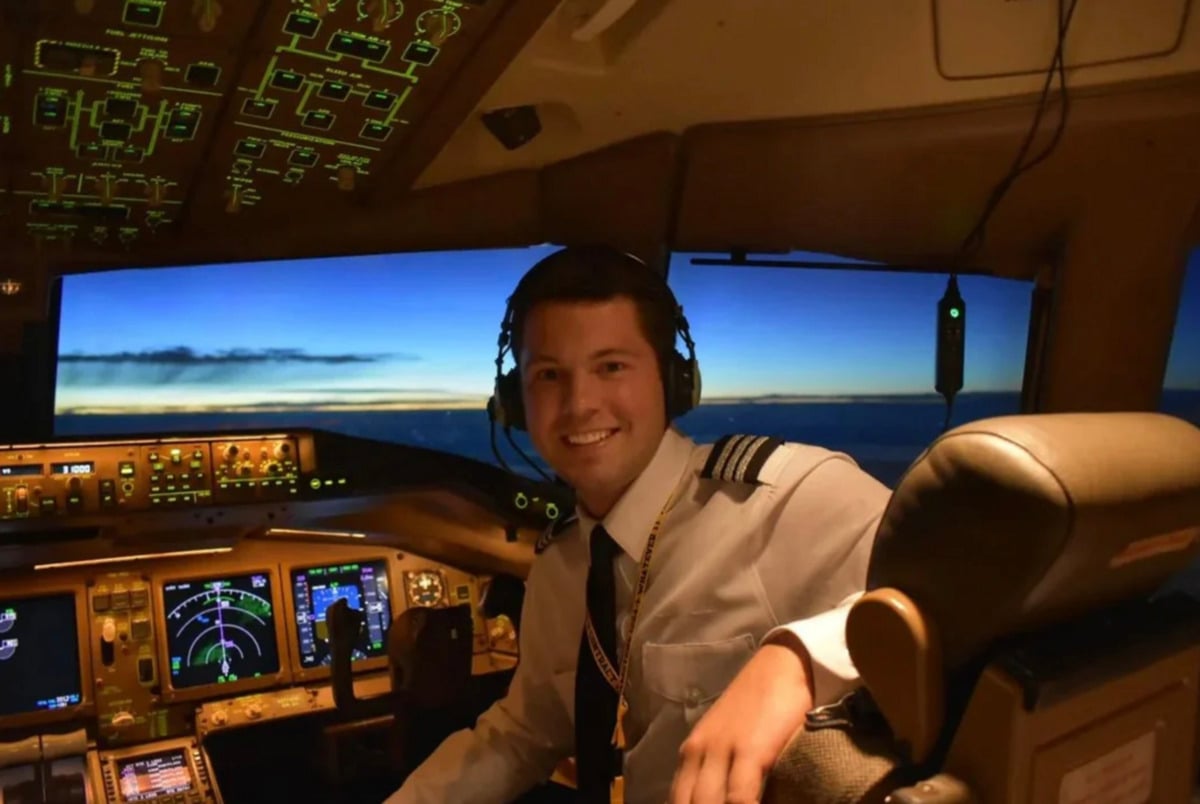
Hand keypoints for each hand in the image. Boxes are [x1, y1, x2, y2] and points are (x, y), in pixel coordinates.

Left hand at [667, 637, 813, 803]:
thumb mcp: (727, 742)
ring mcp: (721, 751)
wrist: (781, 666)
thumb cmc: (759, 707)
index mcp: (690, 754)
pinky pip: (739, 798)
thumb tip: (721, 797)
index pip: (675, 802)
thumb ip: (718, 773)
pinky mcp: (750, 751)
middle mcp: (697, 754)